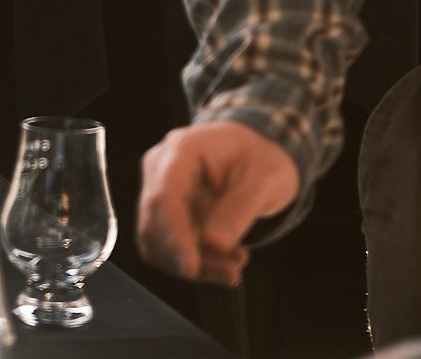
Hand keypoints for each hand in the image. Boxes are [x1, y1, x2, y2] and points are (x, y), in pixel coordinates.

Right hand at [136, 122, 298, 284]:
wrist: (258, 154)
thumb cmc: (260, 158)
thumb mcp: (265, 181)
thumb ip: (240, 209)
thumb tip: (214, 242)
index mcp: (182, 149)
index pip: (165, 195)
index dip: (174, 235)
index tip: (191, 268)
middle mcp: (161, 169)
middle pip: (156, 223)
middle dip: (190, 256)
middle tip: (232, 271)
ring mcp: (160, 192)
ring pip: (159, 243)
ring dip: (195, 263)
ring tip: (235, 264)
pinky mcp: (166, 216)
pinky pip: (169, 250)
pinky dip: (197, 262)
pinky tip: (226, 260)